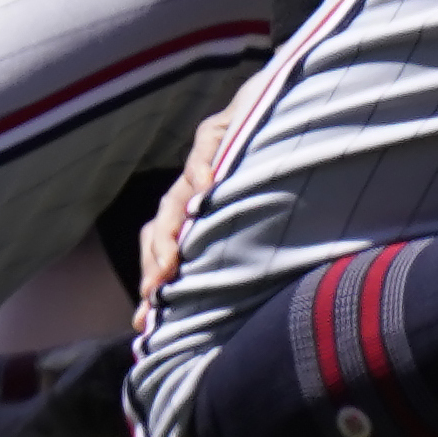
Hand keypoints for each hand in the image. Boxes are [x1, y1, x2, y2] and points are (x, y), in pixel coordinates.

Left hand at [134, 69, 266, 332]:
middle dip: (155, 263)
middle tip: (156, 296)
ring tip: (172, 260)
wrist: (295, 110)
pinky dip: (204, 167)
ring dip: (172, 229)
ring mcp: (205, 158)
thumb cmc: (282, 178)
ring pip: (177, 196)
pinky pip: (207, 147)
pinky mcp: (222, 126)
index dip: (153, 283)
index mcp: (196, 211)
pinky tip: (207, 187)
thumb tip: (239, 317)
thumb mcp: (261, 224)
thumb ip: (244, 258)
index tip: (143, 326)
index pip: (163, 249)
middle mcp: (193, 188)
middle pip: (161, 227)